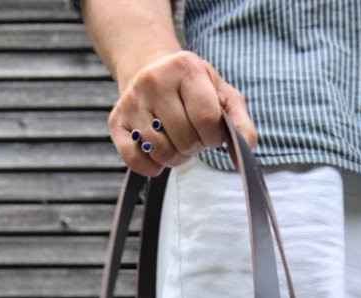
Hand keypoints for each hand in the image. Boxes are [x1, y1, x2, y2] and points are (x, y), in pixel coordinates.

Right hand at [108, 49, 256, 176]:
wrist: (151, 68)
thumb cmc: (193, 88)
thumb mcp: (222, 95)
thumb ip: (240, 124)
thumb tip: (244, 155)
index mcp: (185, 68)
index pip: (206, 119)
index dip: (213, 136)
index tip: (210, 132)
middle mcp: (154, 80)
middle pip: (184, 139)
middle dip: (193, 146)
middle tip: (190, 134)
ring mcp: (132, 101)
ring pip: (161, 153)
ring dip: (174, 157)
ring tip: (175, 140)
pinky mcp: (117, 121)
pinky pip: (135, 161)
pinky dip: (150, 167)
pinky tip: (157, 153)